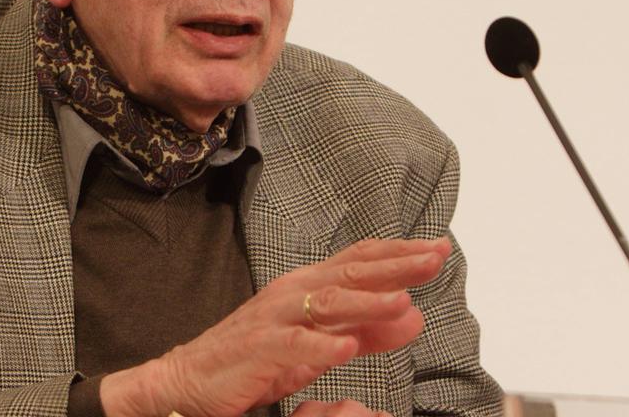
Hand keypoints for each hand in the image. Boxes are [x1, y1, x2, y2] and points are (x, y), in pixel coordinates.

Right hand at [101, 237, 451, 416]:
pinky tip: (346, 348)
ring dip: (365, 301)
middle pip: (350, 272)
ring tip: (401, 299)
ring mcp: (274, 319)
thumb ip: (367, 330)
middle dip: (394, 265)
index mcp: (309, 287)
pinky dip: (320, 346)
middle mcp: (293, 293)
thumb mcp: (321, 346)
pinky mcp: (258, 349)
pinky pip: (292, 346)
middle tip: (434, 256)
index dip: (399, 253)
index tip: (437, 247)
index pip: (360, 261)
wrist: (190, 380)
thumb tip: (415, 314)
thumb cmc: (257, 358)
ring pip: (326, 304)